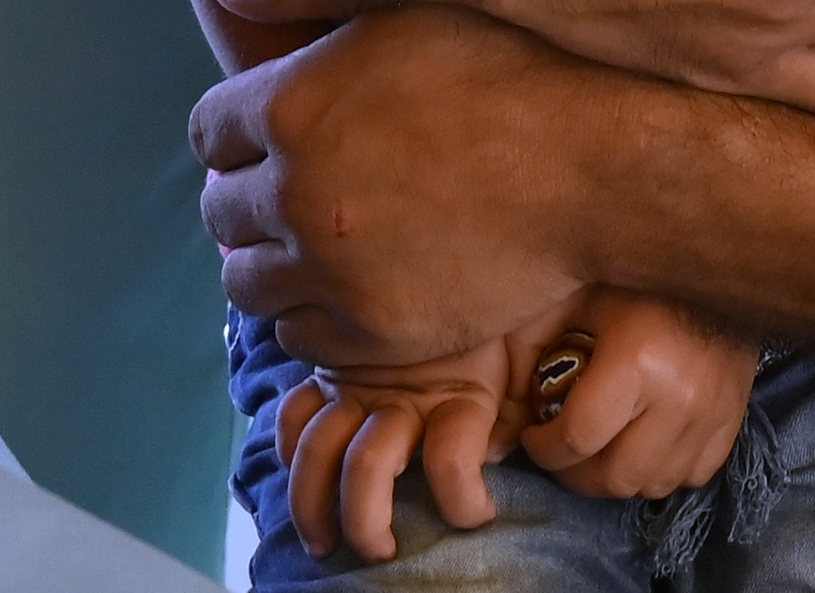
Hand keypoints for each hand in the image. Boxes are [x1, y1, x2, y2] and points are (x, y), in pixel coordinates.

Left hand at [203, 9, 608, 378]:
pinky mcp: (374, 332)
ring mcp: (332, 269)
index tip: (274, 140)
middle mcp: (296, 190)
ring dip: (272, 263)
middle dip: (251, 200)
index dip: (239, 135)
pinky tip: (354, 287)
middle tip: (299, 196)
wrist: (597, 161)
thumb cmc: (512, 62)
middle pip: (221, 210)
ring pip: (247, 283)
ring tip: (319, 248)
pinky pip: (302, 337)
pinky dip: (314, 315)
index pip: (209, 132)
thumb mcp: (405, 1)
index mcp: (292, 104)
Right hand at [264, 338, 523, 567]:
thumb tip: (500, 453)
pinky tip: (296, 470)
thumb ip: (519, 414)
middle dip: (365, 522)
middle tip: (377, 554)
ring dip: (312, 504)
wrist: (466, 260)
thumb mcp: (525, 369)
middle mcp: (404, 394)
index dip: (464, 501)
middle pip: (367, 468)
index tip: (481, 515)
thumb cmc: (499, 330)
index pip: (453, 460)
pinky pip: (296, 411)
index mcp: (463, 394)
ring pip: (320, 449)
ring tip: (321, 543)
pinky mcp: (334, 373)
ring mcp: (362, 384)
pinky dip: (289, 444)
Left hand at [523, 290, 755, 499]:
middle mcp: (679, 396)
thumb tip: (503, 401)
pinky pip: (690, 478)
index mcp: (637, 359)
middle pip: (615, 477)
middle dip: (577, 473)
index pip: (578, 439)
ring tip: (602, 445)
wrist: (717, 265)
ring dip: (619, 475)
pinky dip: (661, 470)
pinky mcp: (734, 424)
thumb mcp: (578, 299)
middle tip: (563, 449)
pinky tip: (644, 440)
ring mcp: (712, 416)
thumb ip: (534, 343)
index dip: (544, 449)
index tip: (535, 434)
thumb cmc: (635, 281)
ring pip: (652, 486)